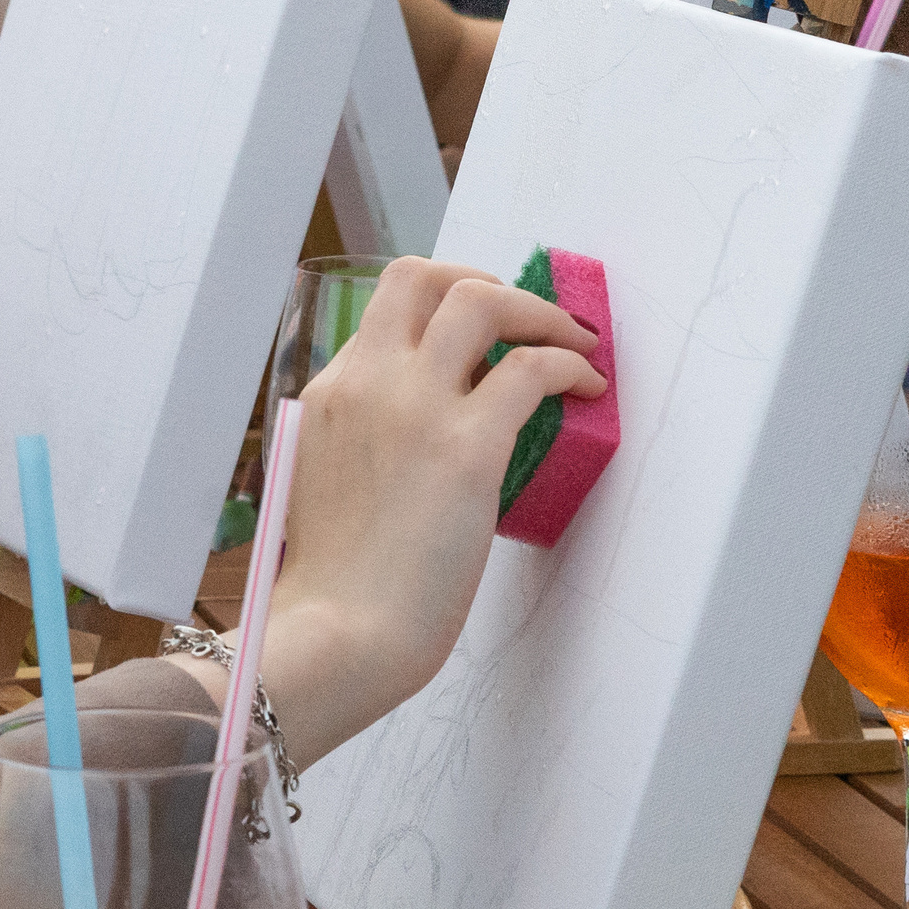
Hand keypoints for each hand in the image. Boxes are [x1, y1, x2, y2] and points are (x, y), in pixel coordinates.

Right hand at [193, 259, 604, 761]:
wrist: (340, 631)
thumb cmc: (335, 584)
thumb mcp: (322, 483)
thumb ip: (360, 438)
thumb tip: (416, 431)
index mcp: (329, 395)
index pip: (387, 313)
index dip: (439, 309)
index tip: (476, 334)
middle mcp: (368, 383)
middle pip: (423, 277)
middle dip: (481, 280)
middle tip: (520, 314)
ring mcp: (417, 408)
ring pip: (482, 302)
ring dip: (537, 311)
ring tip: (571, 340)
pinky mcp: (468, 447)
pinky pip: (532, 370)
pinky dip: (569, 365)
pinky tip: (586, 386)